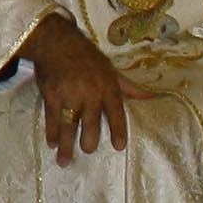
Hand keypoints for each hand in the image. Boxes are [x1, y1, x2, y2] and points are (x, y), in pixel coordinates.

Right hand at [25, 11, 128, 162]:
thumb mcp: (109, 69)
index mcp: (107, 87)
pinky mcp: (51, 96)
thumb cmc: (86, 56)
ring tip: (64, 161)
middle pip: (91, 124)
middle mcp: (90, 93)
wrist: (56, 41)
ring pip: (70, 126)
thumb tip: (151, 96)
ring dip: (66, 145)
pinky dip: (52, 132)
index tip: (119, 147)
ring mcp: (69, 96)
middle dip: (89, 141)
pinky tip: (52, 143)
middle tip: (88, 149)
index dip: (118, 131)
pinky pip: (52, 119)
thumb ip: (127, 87)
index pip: (116, 113)